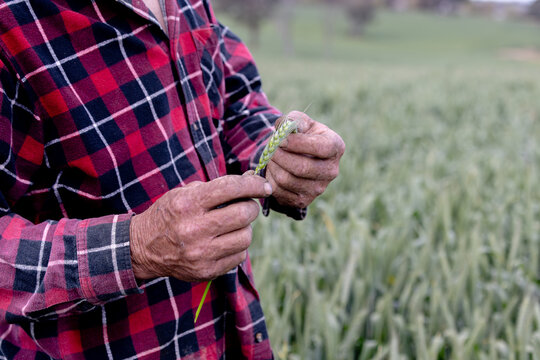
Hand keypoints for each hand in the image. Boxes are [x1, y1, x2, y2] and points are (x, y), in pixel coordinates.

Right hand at [129, 174, 272, 281]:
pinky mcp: (206, 271)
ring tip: (233, 226)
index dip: (253, 185)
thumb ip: (218, 187)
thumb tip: (252, 180)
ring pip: (245, 237)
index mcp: (188, 204)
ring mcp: (200, 253)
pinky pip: (239, 257)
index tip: (264, 186)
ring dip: (245, 228)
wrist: (142, 249)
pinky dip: (237, 247)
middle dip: (251, 207)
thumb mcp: (185, 193)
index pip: (231, 188)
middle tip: (246, 206)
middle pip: (243, 214)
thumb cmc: (169, 215)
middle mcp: (194, 229)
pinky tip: (225, 242)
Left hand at [266, 111, 344, 208]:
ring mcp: (319, 188)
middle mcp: (331, 170)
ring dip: (273, 166)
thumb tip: (286, 128)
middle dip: (279, 156)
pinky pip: (280, 191)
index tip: (281, 139)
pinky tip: (273, 169)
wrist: (297, 156)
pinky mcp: (303, 200)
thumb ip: (293, 119)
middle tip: (271, 148)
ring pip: (287, 180)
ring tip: (271, 157)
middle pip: (301, 167)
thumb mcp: (299, 121)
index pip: (321, 148)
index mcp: (335, 147)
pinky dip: (270, 179)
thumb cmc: (299, 134)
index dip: (297, 143)